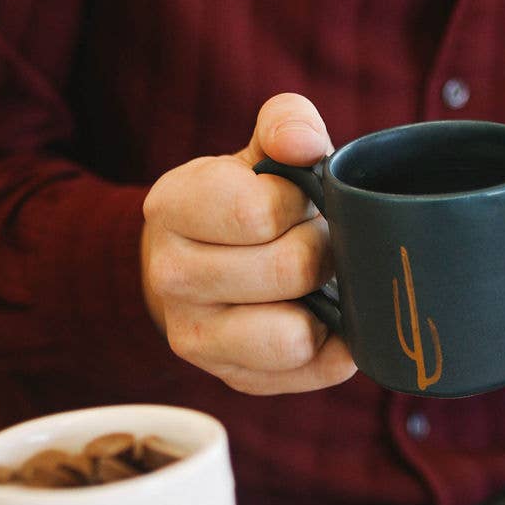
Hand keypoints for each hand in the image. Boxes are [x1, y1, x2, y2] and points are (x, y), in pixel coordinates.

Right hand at [141, 92, 356, 393]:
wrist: (208, 263)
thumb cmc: (249, 200)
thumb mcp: (262, 151)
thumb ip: (287, 125)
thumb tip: (303, 142)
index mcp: (173, 206)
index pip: (258, 211)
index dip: (300, 203)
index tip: (299, 200)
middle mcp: (170, 275)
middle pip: (289, 269)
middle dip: (322, 250)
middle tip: (319, 242)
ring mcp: (195, 336)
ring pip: (293, 336)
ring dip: (325, 304)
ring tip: (316, 284)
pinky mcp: (232, 378)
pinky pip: (309, 373)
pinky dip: (334, 349)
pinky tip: (325, 321)